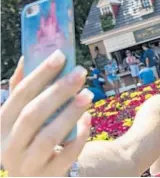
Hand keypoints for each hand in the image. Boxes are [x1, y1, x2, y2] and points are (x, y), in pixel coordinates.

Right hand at [1, 50, 92, 175]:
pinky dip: (79, 136)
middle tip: (80, 72)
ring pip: (48, 137)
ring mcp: (27, 165)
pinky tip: (89, 119)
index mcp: (0, 126)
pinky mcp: (49, 176)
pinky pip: (66, 156)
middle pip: (33, 114)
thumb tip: (27, 57)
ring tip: (88, 94)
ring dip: (70, 112)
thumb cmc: (31, 138)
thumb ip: (22, 90)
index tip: (61, 56)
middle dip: (58, 90)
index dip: (40, 73)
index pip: (19, 95)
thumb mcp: (21, 117)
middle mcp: (8, 147)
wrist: (37, 176)